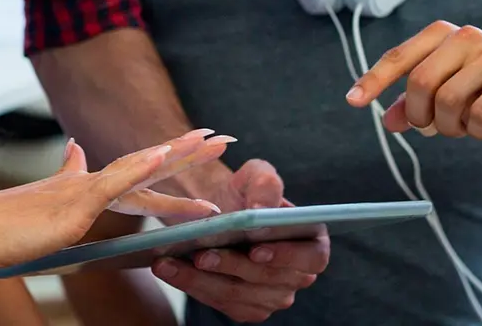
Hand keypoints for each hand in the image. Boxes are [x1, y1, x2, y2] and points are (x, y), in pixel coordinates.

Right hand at [0, 130, 229, 287]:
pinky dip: (141, 167)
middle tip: (223, 137)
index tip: (195, 143)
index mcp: (83, 186)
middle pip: (148, 164)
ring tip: (210, 142)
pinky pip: (115, 182)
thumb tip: (76, 150)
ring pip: (140, 168)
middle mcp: (87, 182)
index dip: (168, 158)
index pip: (136, 171)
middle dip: (187, 151)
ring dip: (177, 154)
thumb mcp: (42, 202)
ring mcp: (82, 192)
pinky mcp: (73, 204)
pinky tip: (164, 155)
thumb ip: (64, 176)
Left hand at [151, 159, 329, 321]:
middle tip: (201, 255)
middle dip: (232, 267)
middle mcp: (297, 275)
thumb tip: (264, 209)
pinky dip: (192, 286)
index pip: (312, 257)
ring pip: (238, 295)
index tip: (256, 249)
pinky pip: (219, 302)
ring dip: (202, 280)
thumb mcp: (257, 174)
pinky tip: (169, 269)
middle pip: (268, 281)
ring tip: (170, 263)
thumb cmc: (244, 192)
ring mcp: (272, 296)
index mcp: (311, 242)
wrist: (217, 208)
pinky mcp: (244, 307)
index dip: (288, 257)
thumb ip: (266, 184)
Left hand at [345, 21, 481, 137]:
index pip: (400, 57)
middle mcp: (466, 37)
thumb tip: (389, 122)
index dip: (374, 80)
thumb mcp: (452, 91)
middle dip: (421, 115)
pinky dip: (476, 132)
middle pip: (420, 84)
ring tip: (464, 125)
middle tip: (432, 127)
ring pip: (447, 103)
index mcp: (444, 34)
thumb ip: (418, 103)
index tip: (352, 101)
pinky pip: (478, 117)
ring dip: (450, 127)